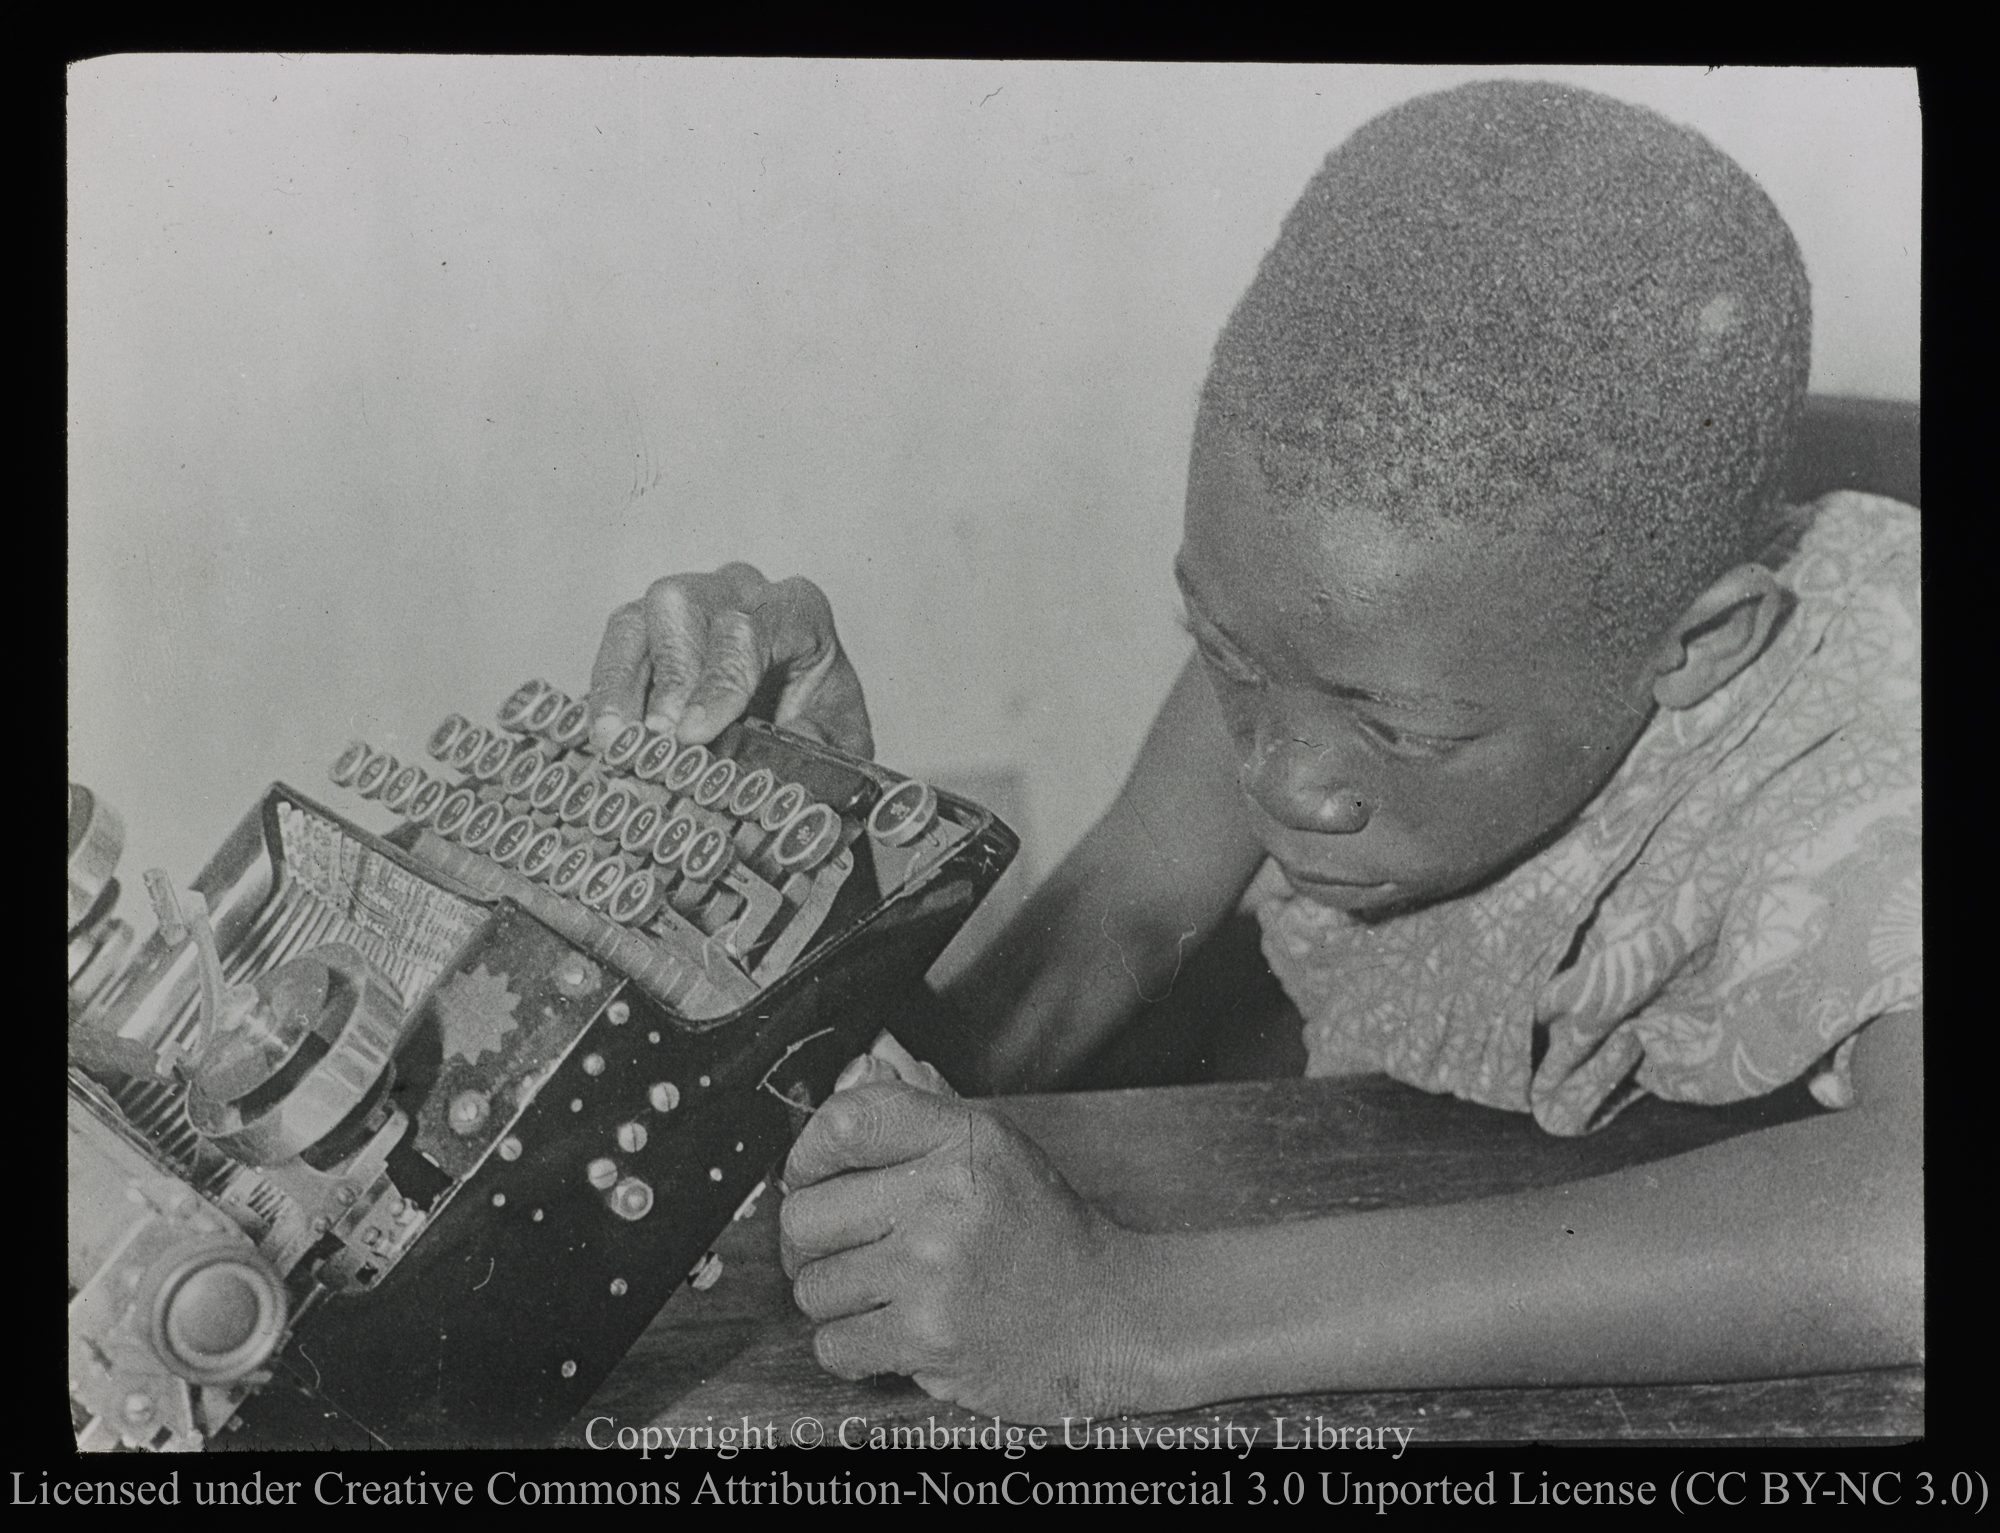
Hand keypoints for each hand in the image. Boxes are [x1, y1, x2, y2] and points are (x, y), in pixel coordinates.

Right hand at [588, 563, 872, 756]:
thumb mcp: (840, 738)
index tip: (694, 733)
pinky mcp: (650, 628)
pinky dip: (606, 690)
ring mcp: (688, 604)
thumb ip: (820, 740)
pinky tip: (606, 735)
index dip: (718, 683)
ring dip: (621, 683)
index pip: (749, 630)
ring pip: (640, 617)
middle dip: (669, 675)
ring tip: (615, 741)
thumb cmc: (821, 719)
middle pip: (685, 606)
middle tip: (660, 736)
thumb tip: (786, 743)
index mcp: (795, 610)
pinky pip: (618, 643)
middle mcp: (739, 592)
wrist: (803, 718)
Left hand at [779, 1076, 1152, 1422]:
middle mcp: (946, 1198)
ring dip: (837, 1298)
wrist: (1108, 1314)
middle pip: (806, 1214)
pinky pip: (833, 1343)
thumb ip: (920, 1111)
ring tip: (885, 1291)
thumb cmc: (1043, 1233)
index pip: (843, 1124)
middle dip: (811, 1241)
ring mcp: (934, 1270)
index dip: (806, 1154)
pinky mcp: (928, 1337)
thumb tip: (853, 1073)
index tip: (811, 1175)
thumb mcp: (995, 1148)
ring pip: (812, 1285)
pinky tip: (892, 1330)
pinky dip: (851, 1346)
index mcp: (963, 1140)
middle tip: (842, 1248)